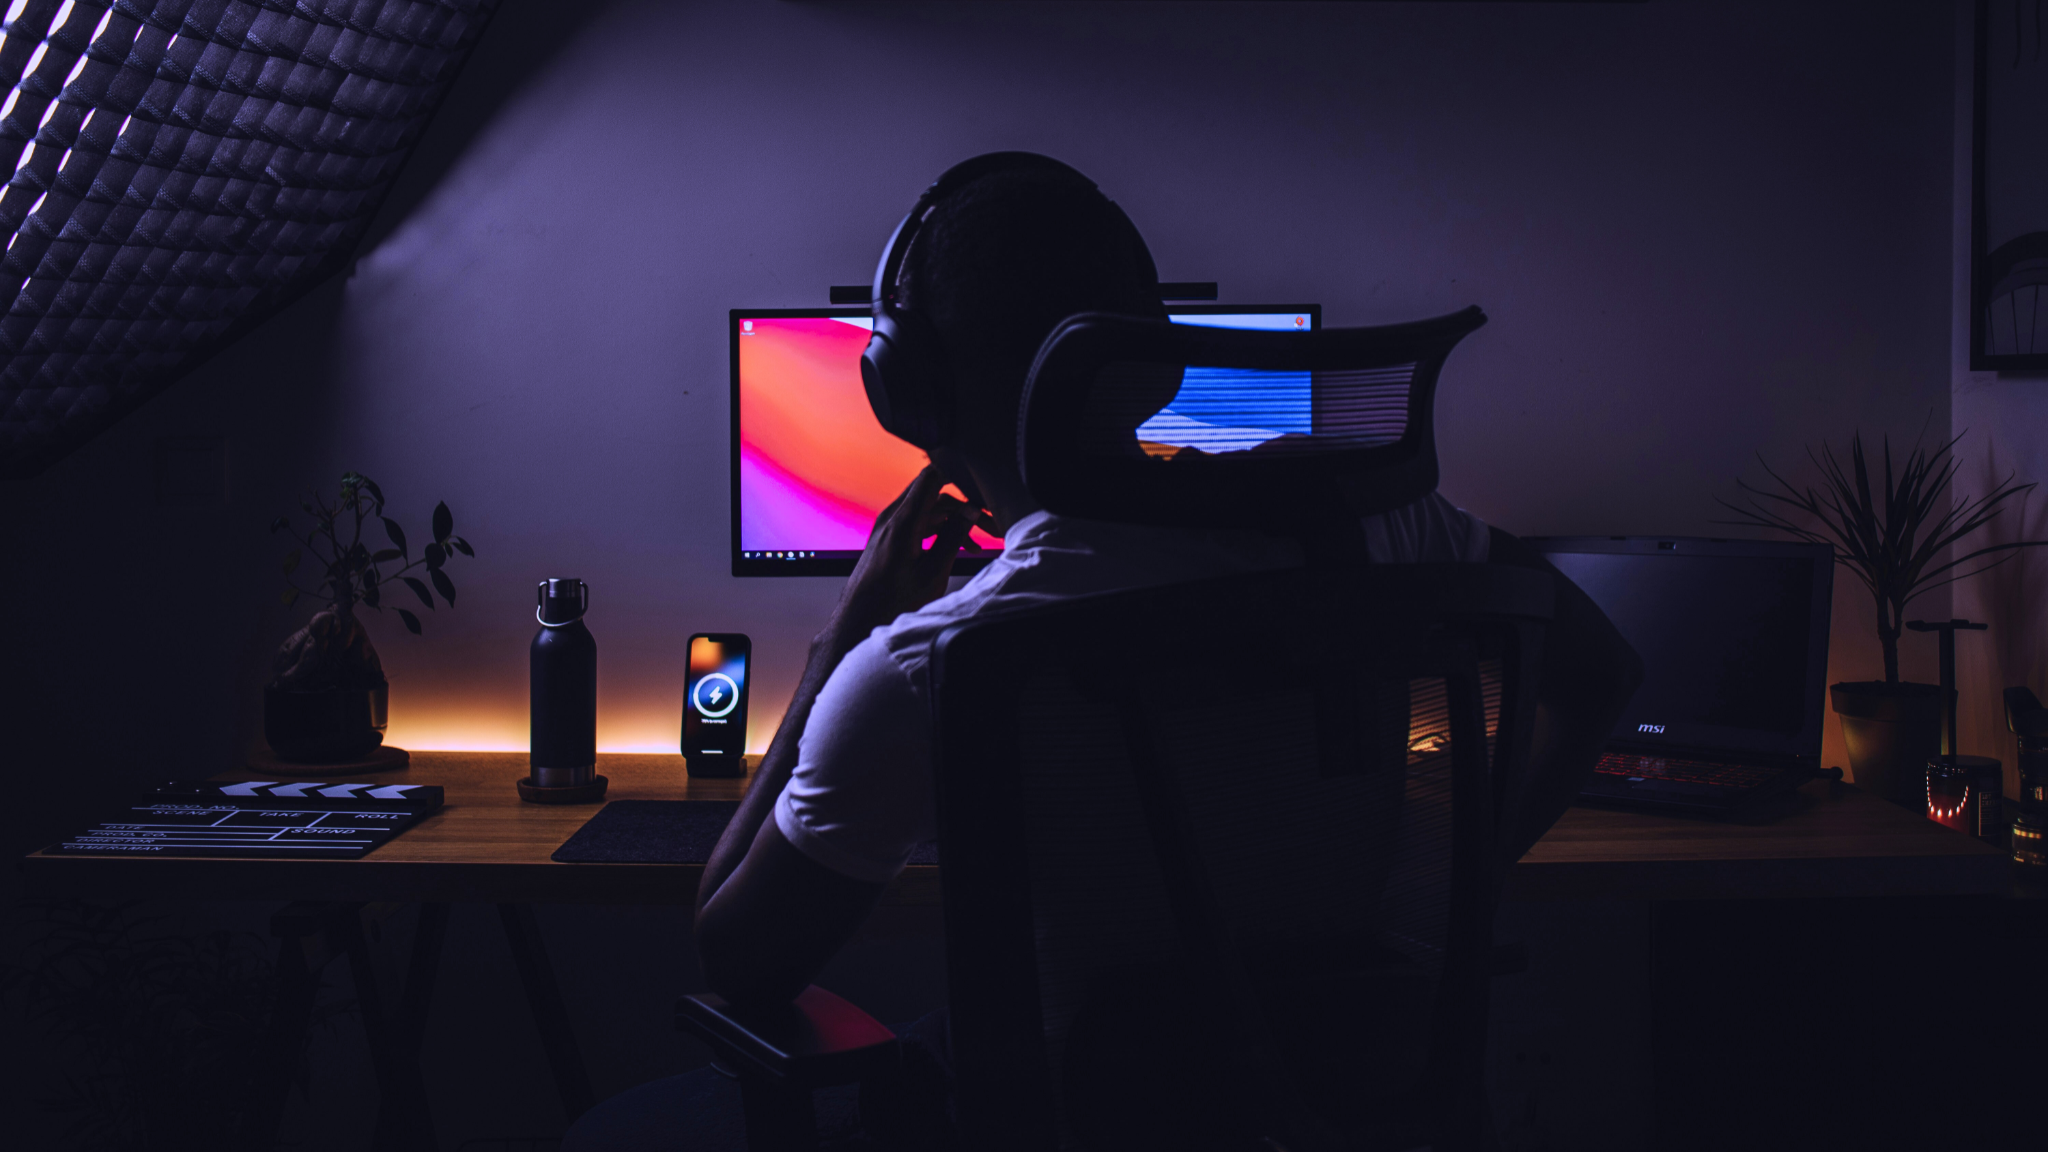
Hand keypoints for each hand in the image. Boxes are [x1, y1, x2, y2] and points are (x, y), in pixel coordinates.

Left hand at [826, 465, 992, 641]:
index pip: (932, 476)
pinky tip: (959, 548)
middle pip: (936, 493)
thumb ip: (953, 538)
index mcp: (902, 522)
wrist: (859, 622)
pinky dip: (941, 529)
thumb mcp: (932, 573)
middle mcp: (893, 518)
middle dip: (965, 505)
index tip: (983, 486)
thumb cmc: (890, 604)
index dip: (959, 474)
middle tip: (991, 525)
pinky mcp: (890, 537)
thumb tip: (971, 512)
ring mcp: (890, 526)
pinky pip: (920, 522)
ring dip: (955, 520)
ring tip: (979, 544)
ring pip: (930, 509)